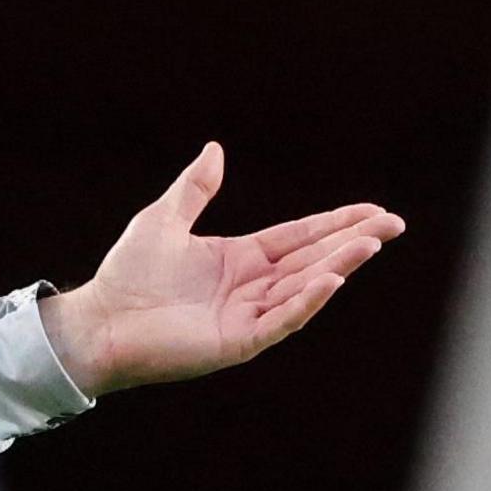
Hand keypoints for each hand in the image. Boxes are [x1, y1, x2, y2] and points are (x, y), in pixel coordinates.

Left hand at [39, 143, 403, 395]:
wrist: (97, 321)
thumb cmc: (125, 276)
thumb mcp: (162, 220)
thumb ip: (194, 189)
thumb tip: (215, 149)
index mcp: (238, 258)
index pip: (298, 237)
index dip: (335, 223)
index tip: (373, 210)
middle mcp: (250, 287)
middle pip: (312, 259)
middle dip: (352, 241)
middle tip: (392, 224)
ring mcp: (248, 315)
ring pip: (304, 287)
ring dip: (337, 266)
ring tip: (369, 244)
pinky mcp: (238, 341)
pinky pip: (280, 320)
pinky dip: (305, 302)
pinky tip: (329, 280)